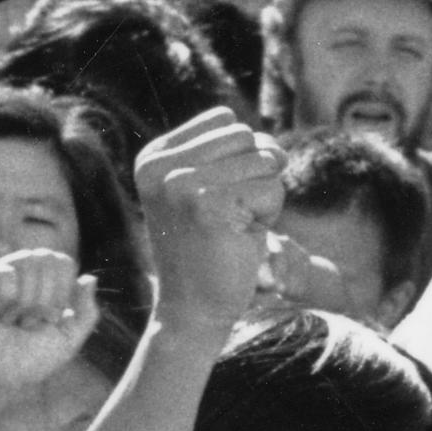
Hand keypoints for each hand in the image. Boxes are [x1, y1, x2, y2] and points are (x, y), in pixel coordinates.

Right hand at [0, 248, 98, 399]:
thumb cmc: (26, 361)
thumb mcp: (67, 340)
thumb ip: (87, 313)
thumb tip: (90, 278)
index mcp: (37, 280)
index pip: (63, 262)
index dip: (62, 292)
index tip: (47, 320)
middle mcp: (14, 270)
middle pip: (48, 258)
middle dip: (45, 297)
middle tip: (26, 322)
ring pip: (28, 261)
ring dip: (27, 300)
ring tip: (9, 320)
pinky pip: (6, 274)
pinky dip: (7, 299)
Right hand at [135, 107, 283, 329]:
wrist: (192, 310)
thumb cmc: (209, 248)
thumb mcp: (208, 188)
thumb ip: (234, 153)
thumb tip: (278, 149)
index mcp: (153, 157)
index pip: (225, 120)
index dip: (238, 156)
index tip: (214, 197)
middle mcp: (162, 166)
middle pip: (246, 136)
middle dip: (254, 175)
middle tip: (229, 216)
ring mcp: (182, 185)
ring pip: (264, 159)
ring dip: (264, 197)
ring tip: (234, 227)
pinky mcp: (210, 206)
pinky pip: (272, 188)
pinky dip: (269, 215)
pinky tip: (242, 238)